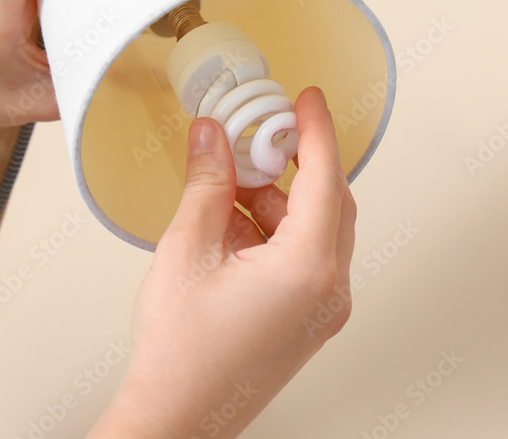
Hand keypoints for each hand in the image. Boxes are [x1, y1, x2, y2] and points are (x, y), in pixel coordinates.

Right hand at [88, 87, 356, 438]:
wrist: (178, 418)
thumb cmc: (182, 356)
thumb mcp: (188, 251)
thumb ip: (207, 184)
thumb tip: (214, 138)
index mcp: (308, 270)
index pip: (325, 179)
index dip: (316, 131)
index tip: (308, 100)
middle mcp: (329, 291)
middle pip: (328, 203)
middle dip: (292, 166)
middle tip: (259, 139)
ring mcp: (323, 309)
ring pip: (314, 230)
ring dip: (276, 201)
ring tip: (226, 188)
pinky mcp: (309, 321)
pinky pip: (305, 258)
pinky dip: (274, 233)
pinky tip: (232, 226)